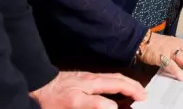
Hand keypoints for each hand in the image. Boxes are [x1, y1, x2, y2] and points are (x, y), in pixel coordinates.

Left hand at [30, 71, 145, 108]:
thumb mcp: (73, 104)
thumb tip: (112, 107)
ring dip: (128, 82)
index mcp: (87, 89)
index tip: (134, 104)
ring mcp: (88, 77)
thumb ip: (95, 105)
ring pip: (113, 77)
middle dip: (133, 87)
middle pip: (116, 81)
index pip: (111, 94)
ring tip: (137, 90)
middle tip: (144, 96)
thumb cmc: (52, 98)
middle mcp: (90, 81)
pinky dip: (119, 80)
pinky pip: (107, 76)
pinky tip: (120, 84)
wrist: (38, 83)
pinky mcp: (85, 76)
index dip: (123, 100)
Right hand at [138, 34, 182, 81]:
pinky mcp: (161, 55)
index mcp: (182, 44)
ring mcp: (170, 50)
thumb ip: (181, 57)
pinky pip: (171, 64)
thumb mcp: (172, 49)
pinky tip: (182, 78)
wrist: (142, 40)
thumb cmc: (157, 46)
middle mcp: (178, 45)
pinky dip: (177, 71)